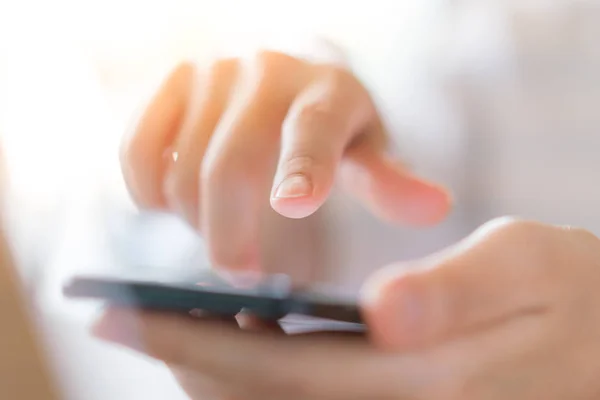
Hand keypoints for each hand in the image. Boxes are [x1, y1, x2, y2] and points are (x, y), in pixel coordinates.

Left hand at [92, 217, 599, 398]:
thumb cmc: (576, 298)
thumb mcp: (530, 268)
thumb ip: (457, 289)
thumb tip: (381, 309)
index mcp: (415, 378)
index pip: (272, 369)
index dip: (191, 343)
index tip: (123, 316)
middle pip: (257, 398)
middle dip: (182, 359)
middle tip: (124, 318)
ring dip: (215, 370)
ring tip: (176, 324)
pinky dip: (260, 374)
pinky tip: (254, 333)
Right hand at [120, 52, 450, 270]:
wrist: (285, 70)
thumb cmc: (332, 121)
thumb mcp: (367, 148)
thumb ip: (389, 179)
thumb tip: (434, 207)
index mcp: (328, 89)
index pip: (316, 129)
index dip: (303, 169)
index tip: (293, 207)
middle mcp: (268, 70)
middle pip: (230, 164)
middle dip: (228, 233)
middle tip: (239, 276)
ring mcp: (212, 72)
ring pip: (182, 166)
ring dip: (192, 218)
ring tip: (219, 236)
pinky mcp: (170, 83)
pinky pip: (137, 149)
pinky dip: (148, 190)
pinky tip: (172, 206)